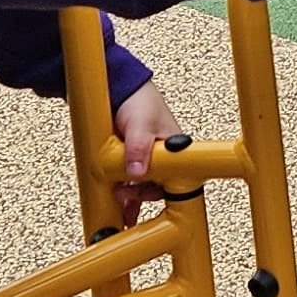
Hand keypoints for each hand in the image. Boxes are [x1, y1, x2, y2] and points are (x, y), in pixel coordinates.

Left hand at [110, 76, 182, 218]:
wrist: (120, 87)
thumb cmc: (139, 100)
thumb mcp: (140, 124)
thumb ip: (138, 148)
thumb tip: (137, 173)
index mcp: (175, 148)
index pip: (177, 179)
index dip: (164, 192)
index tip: (147, 198)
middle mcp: (164, 156)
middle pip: (159, 187)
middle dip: (143, 197)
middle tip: (125, 199)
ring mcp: (147, 160)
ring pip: (144, 187)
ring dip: (133, 199)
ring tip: (121, 209)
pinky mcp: (132, 161)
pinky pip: (131, 183)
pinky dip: (125, 194)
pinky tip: (119, 204)